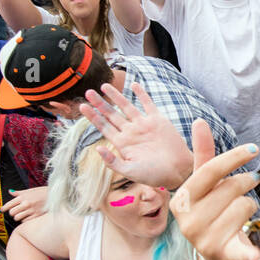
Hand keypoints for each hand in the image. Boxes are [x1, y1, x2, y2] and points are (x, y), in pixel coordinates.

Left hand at [1, 186, 48, 221]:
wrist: (54, 195)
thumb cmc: (42, 192)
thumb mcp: (30, 190)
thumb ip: (19, 192)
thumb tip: (10, 191)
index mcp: (23, 197)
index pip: (9, 204)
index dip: (3, 208)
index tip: (2, 210)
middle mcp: (26, 203)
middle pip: (12, 212)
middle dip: (12, 213)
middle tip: (15, 212)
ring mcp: (31, 210)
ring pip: (17, 218)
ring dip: (18, 217)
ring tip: (22, 214)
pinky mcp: (36, 215)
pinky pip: (25, 221)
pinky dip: (24, 220)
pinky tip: (27, 216)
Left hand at [77, 82, 193, 189]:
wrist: (177, 170)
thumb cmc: (153, 175)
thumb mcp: (129, 172)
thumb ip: (112, 162)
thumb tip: (97, 149)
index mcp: (122, 143)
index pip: (104, 127)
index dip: (93, 117)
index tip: (83, 107)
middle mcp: (131, 132)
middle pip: (111, 114)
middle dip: (100, 103)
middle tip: (88, 92)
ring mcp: (143, 125)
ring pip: (126, 106)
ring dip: (116, 96)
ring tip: (104, 85)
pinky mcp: (157, 120)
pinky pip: (147, 104)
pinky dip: (141, 94)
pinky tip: (134, 84)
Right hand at [167, 120, 259, 259]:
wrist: (215, 252)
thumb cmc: (210, 209)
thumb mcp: (205, 182)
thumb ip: (203, 154)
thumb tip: (199, 121)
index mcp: (181, 200)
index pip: (210, 170)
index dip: (234, 157)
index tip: (254, 148)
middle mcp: (188, 222)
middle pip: (231, 187)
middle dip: (245, 182)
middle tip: (248, 183)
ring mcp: (204, 240)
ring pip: (245, 206)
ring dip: (249, 205)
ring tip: (240, 212)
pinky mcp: (223, 255)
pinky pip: (241, 249)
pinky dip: (248, 252)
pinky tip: (254, 254)